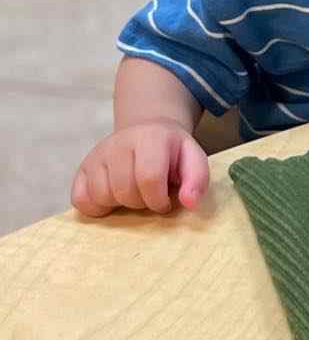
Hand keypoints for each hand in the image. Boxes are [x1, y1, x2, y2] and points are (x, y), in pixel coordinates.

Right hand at [71, 121, 210, 217]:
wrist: (148, 132)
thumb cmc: (172, 152)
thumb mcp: (194, 159)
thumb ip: (197, 180)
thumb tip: (190, 203)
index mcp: (150, 138)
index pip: (148, 178)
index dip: (158, 199)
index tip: (165, 202)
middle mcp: (118, 143)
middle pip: (124, 190)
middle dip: (141, 203)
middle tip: (150, 196)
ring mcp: (96, 155)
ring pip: (100, 196)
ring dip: (119, 205)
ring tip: (133, 193)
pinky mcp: (81, 168)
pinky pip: (80, 200)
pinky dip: (96, 206)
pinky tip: (113, 197)